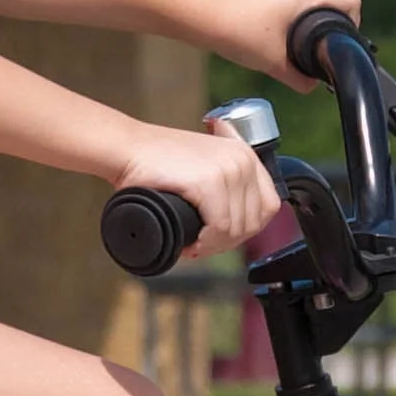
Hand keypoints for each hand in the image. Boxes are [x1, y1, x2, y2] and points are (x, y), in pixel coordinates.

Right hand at [115, 116, 282, 255]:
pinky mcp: (210, 182)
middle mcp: (243, 160)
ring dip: (215, 245)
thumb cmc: (156, 162)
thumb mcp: (203, 166)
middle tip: (202, 244)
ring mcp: (229, 170)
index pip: (268, 206)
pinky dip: (207, 242)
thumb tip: (233, 225)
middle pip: (254, 221)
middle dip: (228, 241)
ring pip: (236, 228)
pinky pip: (220, 227)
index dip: (245, 228)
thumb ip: (223, 185)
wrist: (127, 149)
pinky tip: (192, 243)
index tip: (221, 236)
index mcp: (245, 155)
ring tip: (194, 244)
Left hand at [204, 0, 361, 86]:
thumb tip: (313, 86)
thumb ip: (299, 78)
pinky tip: (294, 18)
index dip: (354, 21)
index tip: (342, 40)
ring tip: (316, 26)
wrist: (205, 16)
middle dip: (343, 9)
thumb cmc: (239, 34)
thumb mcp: (274, 63)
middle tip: (332, 35)